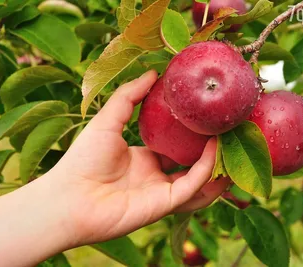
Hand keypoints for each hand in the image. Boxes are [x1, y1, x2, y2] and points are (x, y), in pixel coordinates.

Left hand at [51, 70, 229, 245]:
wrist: (69, 196)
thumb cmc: (83, 159)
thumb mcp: (108, 119)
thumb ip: (130, 96)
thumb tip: (153, 72)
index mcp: (143, 158)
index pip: (175, 146)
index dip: (191, 133)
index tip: (206, 115)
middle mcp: (156, 175)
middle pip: (191, 163)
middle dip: (210, 149)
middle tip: (227, 128)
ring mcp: (161, 191)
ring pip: (199, 179)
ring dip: (216, 163)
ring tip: (233, 141)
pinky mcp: (164, 204)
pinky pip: (192, 187)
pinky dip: (206, 170)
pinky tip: (215, 150)